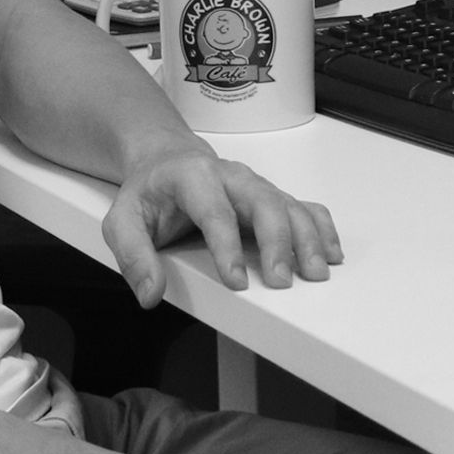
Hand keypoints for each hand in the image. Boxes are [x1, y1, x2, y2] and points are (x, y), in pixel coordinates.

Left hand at [101, 146, 342, 305]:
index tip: (237, 280)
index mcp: (191, 177)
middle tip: (281, 281)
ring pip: (287, 204)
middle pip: (262, 201)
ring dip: (306, 238)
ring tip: (315, 273)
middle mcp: (229, 176)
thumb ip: (133, 255)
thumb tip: (150, 292)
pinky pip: (303, 206)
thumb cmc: (149, 192)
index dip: (227, 245)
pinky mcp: (269, 196)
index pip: (213, 209)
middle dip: (276, 241)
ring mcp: (253, 185)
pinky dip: (321, 228)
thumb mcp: (123, 219)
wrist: (166, 161)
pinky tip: (330, 253)